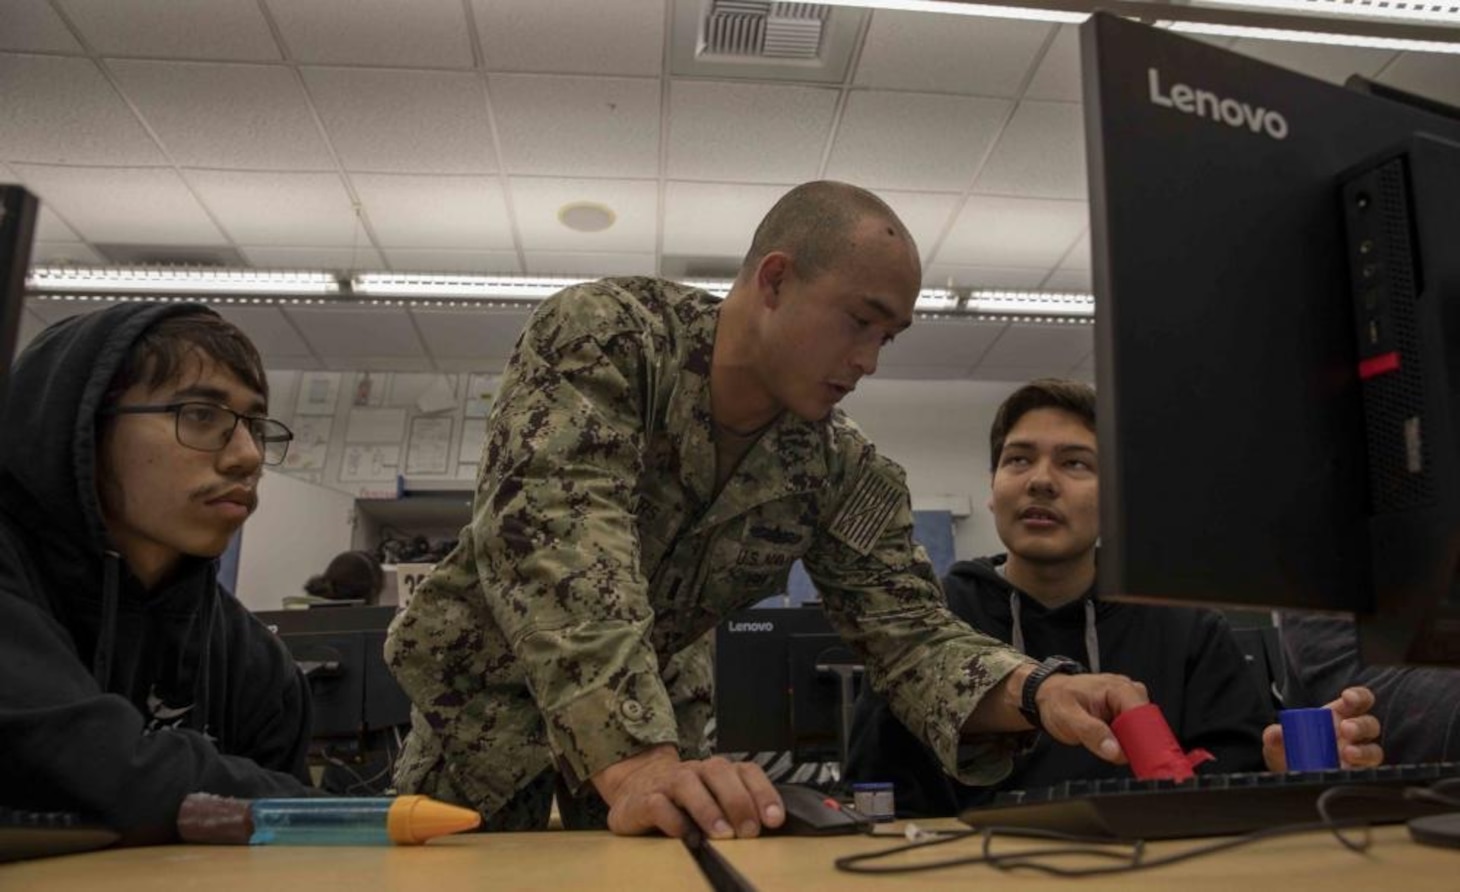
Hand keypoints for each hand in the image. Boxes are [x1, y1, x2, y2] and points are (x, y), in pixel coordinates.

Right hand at [591, 744, 784, 838]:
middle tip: (749, 831)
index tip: (775, 819)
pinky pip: (659, 805)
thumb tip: (768, 829)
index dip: (763, 793)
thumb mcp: (714, 799)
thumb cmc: (684, 798)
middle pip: (720, 772)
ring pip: (688, 784)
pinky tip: (688, 836)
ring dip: (708, 809)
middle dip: (738, 801)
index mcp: (718, 771)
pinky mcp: (644, 800)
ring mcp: (668, 783)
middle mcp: (695, 771)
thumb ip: (739, 809)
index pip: (746, 771)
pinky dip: (674, 820)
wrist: (635, 786)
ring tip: (722, 834)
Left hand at [1033, 672, 1149, 763]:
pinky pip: (1134, 731)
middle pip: (1147, 725)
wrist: (1048, 695)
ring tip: (1115, 751)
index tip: (1142, 760)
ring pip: (1143, 730)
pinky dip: (1128, 742)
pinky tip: (1117, 748)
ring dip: (1133, 744)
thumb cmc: (1056, 700)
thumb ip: (1091, 733)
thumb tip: (1115, 750)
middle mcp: (1128, 692)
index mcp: (1118, 688)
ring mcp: (1128, 702)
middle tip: (1125, 760)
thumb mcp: (1067, 717)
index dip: (1145, 739)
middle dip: (1139, 744)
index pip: (1142, 716)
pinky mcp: (1125, 712)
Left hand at [1262, 686, 1383, 771]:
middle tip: (1346, 729)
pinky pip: (1369, 773)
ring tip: (1348, 753)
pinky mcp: (1359, 776)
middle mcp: (1353, 735)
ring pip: (1374, 750)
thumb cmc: (1290, 756)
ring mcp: (1359, 757)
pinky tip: (1349, 771)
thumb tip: (1275, 733)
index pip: (1357, 701)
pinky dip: (1363, 770)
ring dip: (1364, 750)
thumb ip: (1274, 737)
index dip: (1358, 696)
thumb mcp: (1278, 745)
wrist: (1291, 780)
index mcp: (1337, 717)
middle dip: (1361, 724)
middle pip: (1369, 724)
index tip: (1348, 697)